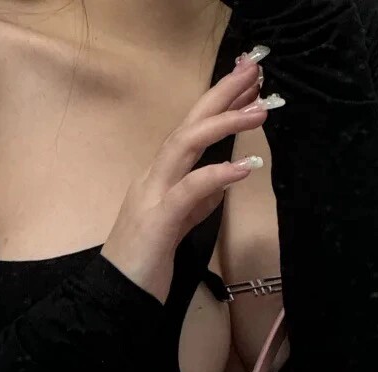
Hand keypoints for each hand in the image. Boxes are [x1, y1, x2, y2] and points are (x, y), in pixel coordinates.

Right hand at [100, 56, 269, 304]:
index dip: (218, 103)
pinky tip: (245, 166)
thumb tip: (221, 181)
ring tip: (260, 110)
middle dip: (221, 94)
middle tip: (254, 69)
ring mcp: (153, 195)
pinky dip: (218, 174)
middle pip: (188, 123)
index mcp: (159, 177)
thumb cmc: (146, 264)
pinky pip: (190, 190)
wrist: (117, 297)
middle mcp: (153, 176)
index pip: (190, 129)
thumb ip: (197, 201)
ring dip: (224, 123)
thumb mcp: (178, 225)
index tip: (247, 82)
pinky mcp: (158, 221)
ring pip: (186, 144)